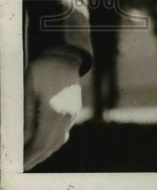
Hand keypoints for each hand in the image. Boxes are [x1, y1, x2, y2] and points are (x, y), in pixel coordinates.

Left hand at [23, 55, 81, 170]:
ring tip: (30, 158)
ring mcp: (72, 113)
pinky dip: (52, 143)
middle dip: (35, 158)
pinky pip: (63, 133)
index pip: (40, 144)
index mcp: (54, 111)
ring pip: (58, 141)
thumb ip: (26, 119)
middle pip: (50, 146)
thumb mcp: (27, 92)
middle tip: (21, 166)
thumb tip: (22, 141)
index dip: (28, 157)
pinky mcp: (74, 111)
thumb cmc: (42, 71)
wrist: (65, 55)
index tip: (17, 165)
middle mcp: (66, 116)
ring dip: (44, 152)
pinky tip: (42, 144)